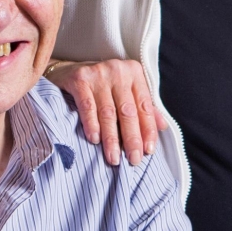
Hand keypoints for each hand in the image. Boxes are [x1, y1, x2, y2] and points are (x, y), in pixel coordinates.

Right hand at [46, 59, 170, 166]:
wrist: (68, 70)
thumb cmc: (103, 84)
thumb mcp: (126, 91)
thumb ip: (143, 107)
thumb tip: (163, 126)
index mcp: (135, 73)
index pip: (145, 106)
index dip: (148, 130)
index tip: (148, 150)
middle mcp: (118, 71)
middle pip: (128, 111)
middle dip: (132, 138)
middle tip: (133, 160)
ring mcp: (98, 74)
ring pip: (108, 112)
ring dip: (111, 138)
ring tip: (113, 157)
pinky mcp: (80, 79)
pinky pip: (88, 106)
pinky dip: (92, 124)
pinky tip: (94, 140)